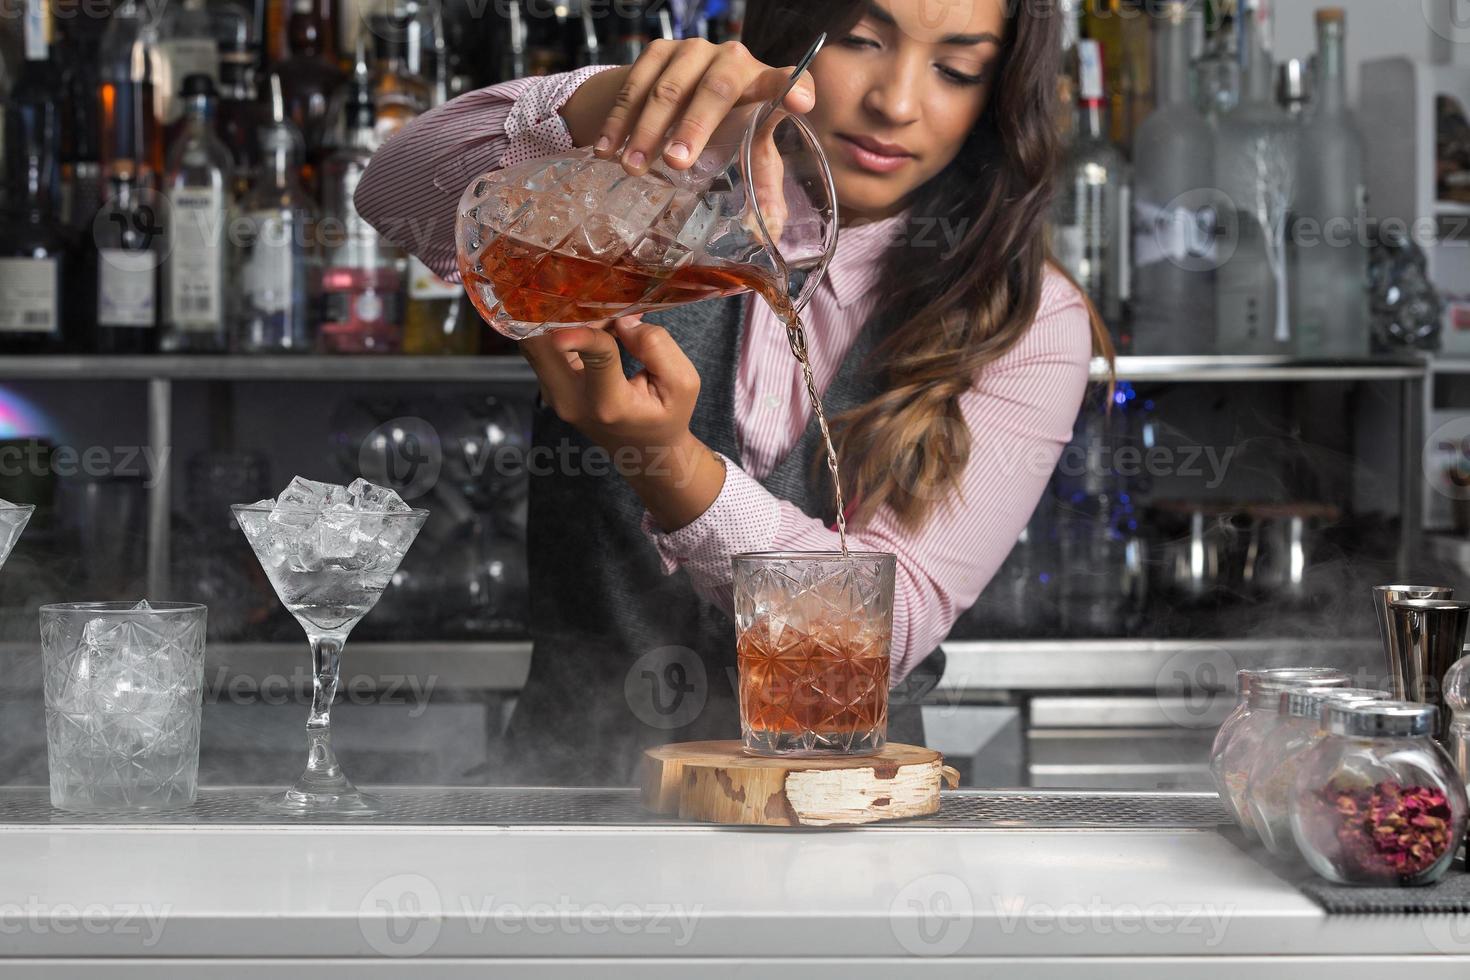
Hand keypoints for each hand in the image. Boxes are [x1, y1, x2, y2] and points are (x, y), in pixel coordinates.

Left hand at [520, 315, 700, 458]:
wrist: (642, 451)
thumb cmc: (665, 417)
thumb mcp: (683, 384)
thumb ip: (657, 347)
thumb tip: (623, 319)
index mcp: (610, 403)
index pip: (594, 358)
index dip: (585, 332)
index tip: (577, 309)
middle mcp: (573, 400)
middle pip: (539, 345)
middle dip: (561, 311)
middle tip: (592, 298)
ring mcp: (555, 395)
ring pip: (536, 341)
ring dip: (561, 318)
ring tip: (597, 313)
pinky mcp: (548, 388)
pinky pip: (542, 348)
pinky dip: (560, 328)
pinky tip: (591, 325)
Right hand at [562, 39, 814, 176]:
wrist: (675, 90)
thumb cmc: (724, 128)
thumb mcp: (746, 151)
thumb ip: (763, 184)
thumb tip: (770, 233)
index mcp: (762, 82)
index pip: (786, 78)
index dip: (793, 87)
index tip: (799, 103)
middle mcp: (732, 57)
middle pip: (718, 88)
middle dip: (695, 127)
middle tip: (677, 163)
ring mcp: (692, 51)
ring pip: (669, 88)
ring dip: (648, 130)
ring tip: (634, 167)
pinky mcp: (657, 51)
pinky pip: (634, 85)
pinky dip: (619, 121)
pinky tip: (607, 150)